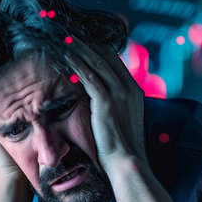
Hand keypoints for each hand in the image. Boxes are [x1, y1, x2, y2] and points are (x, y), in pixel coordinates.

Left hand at [67, 39, 145, 167]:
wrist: (125, 161)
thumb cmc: (120, 147)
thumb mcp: (122, 121)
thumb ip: (114, 105)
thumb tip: (99, 100)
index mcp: (135, 91)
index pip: (116, 62)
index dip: (99, 52)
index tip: (83, 47)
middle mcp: (130, 88)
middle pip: (108, 57)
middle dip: (89, 46)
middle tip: (72, 39)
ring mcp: (120, 94)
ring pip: (98, 62)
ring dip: (81, 50)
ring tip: (66, 42)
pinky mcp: (106, 101)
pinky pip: (90, 77)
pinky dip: (77, 65)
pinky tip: (67, 58)